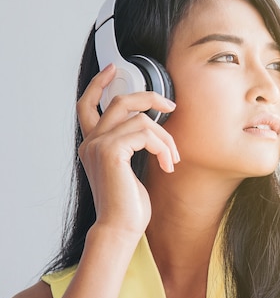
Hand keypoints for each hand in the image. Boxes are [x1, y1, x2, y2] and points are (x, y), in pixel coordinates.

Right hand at [76, 63, 178, 242]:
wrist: (122, 227)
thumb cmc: (129, 204)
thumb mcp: (130, 168)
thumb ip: (132, 145)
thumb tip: (153, 126)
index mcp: (93, 145)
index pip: (87, 105)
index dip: (99, 84)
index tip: (114, 70)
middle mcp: (91, 142)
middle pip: (121, 102)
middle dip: (150, 98)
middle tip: (171, 107)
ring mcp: (98, 146)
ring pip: (141, 120)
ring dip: (166, 139)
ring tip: (173, 160)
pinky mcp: (111, 152)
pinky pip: (145, 133)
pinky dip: (163, 147)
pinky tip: (168, 165)